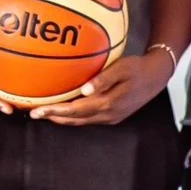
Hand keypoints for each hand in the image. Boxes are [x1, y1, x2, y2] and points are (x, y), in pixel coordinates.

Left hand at [34, 47, 176, 125]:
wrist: (156, 77)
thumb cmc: (137, 68)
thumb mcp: (121, 68)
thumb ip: (103, 79)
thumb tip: (83, 90)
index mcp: (109, 103)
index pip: (75, 110)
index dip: (55, 112)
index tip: (37, 111)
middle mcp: (108, 114)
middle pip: (75, 119)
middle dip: (54, 118)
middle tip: (33, 113)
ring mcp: (111, 117)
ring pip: (81, 121)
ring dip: (63, 119)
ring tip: (45, 114)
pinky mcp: (113, 116)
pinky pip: (88, 119)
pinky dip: (74, 116)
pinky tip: (65, 111)